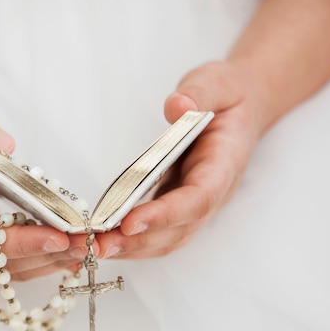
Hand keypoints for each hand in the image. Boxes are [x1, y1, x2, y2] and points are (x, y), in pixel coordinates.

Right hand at [0, 105, 81, 279]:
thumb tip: (6, 145)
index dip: (18, 243)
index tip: (57, 236)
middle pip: (0, 266)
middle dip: (47, 256)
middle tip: (89, 245)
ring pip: (9, 271)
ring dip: (50, 262)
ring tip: (89, 248)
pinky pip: (12, 262)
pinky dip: (42, 258)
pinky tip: (71, 248)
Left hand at [94, 61, 263, 258]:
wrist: (238, 109)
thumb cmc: (229, 97)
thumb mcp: (218, 82)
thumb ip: (200, 93)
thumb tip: (177, 106)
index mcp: (223, 166)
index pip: (197, 199)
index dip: (165, 215)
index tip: (130, 222)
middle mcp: (210, 194)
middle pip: (177, 231)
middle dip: (136, 242)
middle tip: (97, 246)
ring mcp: (192, 203)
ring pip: (165, 238)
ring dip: (129, 248)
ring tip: (90, 248)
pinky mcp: (175, 203)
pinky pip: (155, 230)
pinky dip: (129, 240)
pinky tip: (101, 238)